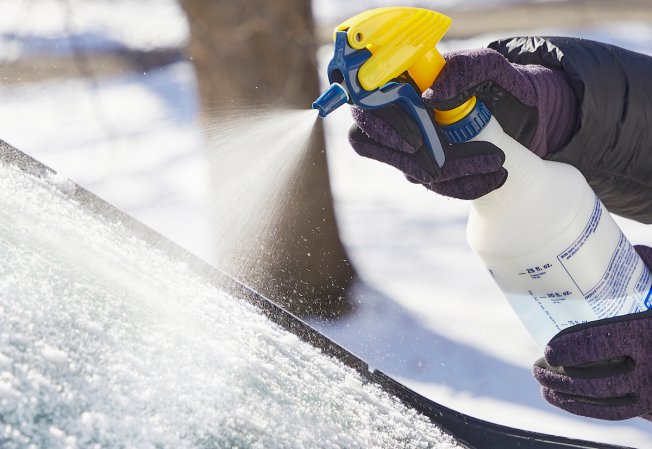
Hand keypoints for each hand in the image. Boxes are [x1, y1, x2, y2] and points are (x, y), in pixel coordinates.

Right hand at [348, 47, 577, 199]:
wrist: (519, 103)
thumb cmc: (495, 79)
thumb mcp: (487, 65)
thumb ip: (465, 67)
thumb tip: (433, 96)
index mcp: (396, 87)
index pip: (366, 114)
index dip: (384, 130)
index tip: (417, 140)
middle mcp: (395, 119)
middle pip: (386, 152)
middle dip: (424, 161)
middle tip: (466, 158)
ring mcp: (409, 147)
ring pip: (414, 172)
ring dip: (453, 175)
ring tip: (495, 166)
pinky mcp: (430, 167)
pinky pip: (438, 185)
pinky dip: (466, 185)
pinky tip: (494, 179)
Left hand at [533, 245, 651, 420]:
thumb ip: (651, 267)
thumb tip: (628, 248)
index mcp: (647, 333)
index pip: (604, 345)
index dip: (573, 350)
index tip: (548, 349)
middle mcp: (650, 367)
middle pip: (598, 380)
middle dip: (561, 377)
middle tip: (536, 368)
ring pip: (602, 400)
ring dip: (567, 395)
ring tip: (542, 383)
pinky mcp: (650, 406)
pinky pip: (613, 413)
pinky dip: (583, 409)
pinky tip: (559, 399)